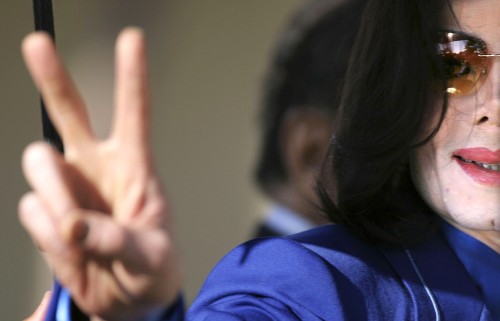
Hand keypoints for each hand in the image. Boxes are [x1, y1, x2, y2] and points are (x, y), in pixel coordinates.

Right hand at [18, 28, 180, 320]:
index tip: (132, 39)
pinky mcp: (47, 213)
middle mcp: (97, 168)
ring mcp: (68, 188)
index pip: (135, 113)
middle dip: (53, 77)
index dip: (132, 76)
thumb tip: (74, 227)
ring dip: (56, 201)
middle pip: (69, 112)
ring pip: (39, 166)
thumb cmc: (152, 270)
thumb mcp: (151, 258)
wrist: (130, 302)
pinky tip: (72, 250)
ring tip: (81, 239)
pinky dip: (48, 236)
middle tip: (36, 43)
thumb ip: (118, 241)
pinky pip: (32, 211)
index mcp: (135, 167)